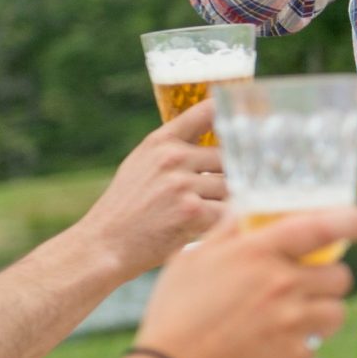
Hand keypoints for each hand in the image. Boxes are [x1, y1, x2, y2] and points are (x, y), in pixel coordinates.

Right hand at [71, 101, 229, 278]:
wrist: (105, 245)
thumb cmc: (126, 209)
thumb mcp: (141, 165)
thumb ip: (172, 151)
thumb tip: (215, 140)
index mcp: (160, 141)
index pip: (206, 112)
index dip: (232, 112)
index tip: (251, 115)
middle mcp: (172, 157)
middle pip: (229, 157)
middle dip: (233, 176)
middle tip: (230, 192)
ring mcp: (181, 183)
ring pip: (231, 186)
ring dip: (229, 202)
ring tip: (213, 215)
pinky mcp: (191, 211)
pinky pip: (227, 212)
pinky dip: (226, 223)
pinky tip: (214, 229)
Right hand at [133, 207, 356, 357]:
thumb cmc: (175, 315)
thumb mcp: (192, 260)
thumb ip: (227, 232)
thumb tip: (246, 211)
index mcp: (256, 253)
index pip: (319, 228)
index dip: (347, 220)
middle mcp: (281, 284)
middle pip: (338, 275)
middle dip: (326, 280)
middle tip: (303, 288)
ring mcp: (292, 322)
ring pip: (334, 311)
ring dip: (319, 314)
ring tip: (290, 320)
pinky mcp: (296, 356)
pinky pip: (315, 346)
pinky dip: (299, 347)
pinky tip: (270, 348)